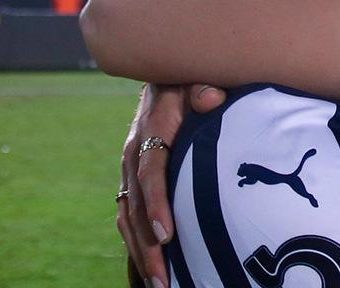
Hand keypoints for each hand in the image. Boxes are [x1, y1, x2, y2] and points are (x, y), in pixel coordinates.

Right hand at [117, 84, 226, 286]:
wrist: (170, 73)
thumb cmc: (193, 78)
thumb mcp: (199, 75)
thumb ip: (204, 87)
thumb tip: (210, 99)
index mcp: (153, 128)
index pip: (151, 171)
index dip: (157, 203)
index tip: (167, 234)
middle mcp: (136, 151)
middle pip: (137, 205)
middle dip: (148, 244)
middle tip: (164, 278)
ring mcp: (132, 167)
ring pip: (130, 216)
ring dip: (141, 251)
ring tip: (159, 283)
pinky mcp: (135, 177)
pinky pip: (130, 214)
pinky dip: (137, 241)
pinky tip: (151, 267)